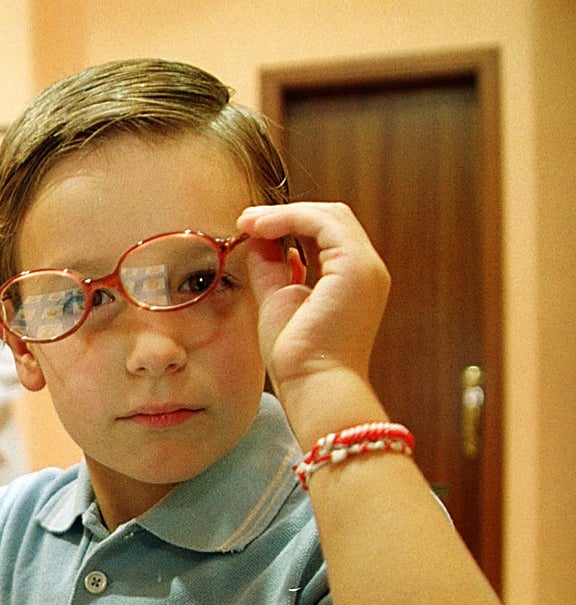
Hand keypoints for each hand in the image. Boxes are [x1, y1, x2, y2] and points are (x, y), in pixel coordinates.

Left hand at [236, 202, 389, 409]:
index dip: (288, 223)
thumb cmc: (297, 357)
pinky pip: (324, 223)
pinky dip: (290, 218)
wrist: (312, 384)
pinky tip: (260, 228)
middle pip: (331, 218)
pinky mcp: (356, 268)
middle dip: (285, 213)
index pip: (324, 233)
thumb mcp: (278, 300)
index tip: (250, 227)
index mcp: (351, 279)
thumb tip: (260, 238)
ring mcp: (366, 267)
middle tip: (246, 219)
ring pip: (329, 215)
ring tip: (248, 221)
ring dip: (284, 213)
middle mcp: (366, 270)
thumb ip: (273, 268)